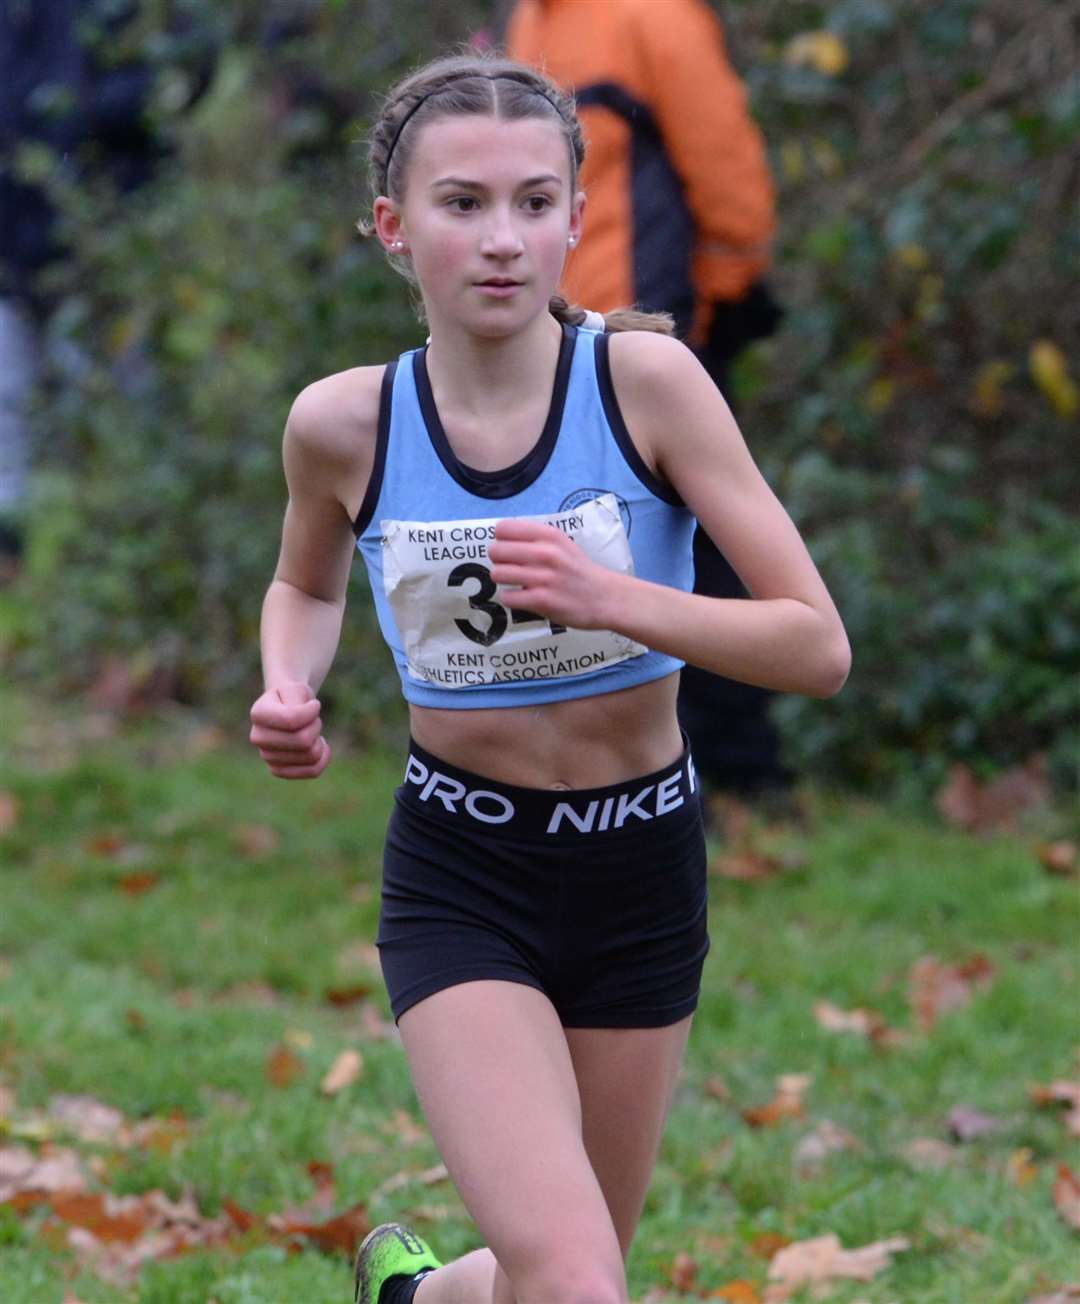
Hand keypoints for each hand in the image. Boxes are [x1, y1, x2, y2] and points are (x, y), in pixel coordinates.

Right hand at [248, 681, 331, 778]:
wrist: (286, 708)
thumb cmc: (293, 697)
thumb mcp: (296, 689)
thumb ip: (297, 701)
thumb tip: (299, 728)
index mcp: (258, 713)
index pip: (291, 720)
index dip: (311, 712)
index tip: (314, 705)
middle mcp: (258, 737)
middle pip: (303, 740)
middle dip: (316, 726)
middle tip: (313, 719)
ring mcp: (267, 756)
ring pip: (310, 755)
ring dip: (318, 740)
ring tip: (311, 731)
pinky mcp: (279, 770)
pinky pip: (312, 770)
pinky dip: (323, 758)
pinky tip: (319, 745)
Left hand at [488, 519, 615, 630]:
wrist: (605, 597)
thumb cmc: (578, 570)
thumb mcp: (562, 544)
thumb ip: (536, 539)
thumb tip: (501, 539)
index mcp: (549, 535)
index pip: (504, 528)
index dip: (501, 540)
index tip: (509, 549)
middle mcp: (546, 553)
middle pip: (496, 551)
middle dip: (498, 561)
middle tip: (510, 567)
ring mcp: (544, 578)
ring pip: (498, 574)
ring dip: (502, 580)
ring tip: (515, 582)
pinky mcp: (542, 600)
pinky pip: (507, 597)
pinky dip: (510, 599)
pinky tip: (521, 597)